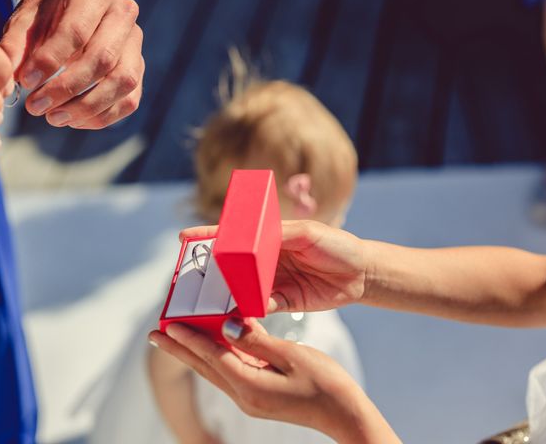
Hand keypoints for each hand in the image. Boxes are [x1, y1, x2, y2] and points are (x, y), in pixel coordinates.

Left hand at [0, 0, 143, 128]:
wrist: (74, 10)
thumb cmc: (49, 14)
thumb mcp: (26, 18)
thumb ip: (16, 44)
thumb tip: (14, 79)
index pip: (77, 32)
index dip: (50, 61)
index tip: (25, 83)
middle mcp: (124, 15)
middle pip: (103, 60)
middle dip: (67, 89)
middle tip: (36, 107)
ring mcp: (136, 46)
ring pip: (122, 84)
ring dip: (87, 108)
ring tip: (54, 118)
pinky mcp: (139, 71)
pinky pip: (129, 101)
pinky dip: (102, 117)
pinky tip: (74, 120)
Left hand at [149, 319, 399, 443]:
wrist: (344, 414)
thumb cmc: (325, 382)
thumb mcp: (291, 356)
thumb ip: (256, 341)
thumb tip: (227, 325)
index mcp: (250, 386)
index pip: (211, 356)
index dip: (188, 338)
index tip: (166, 325)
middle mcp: (244, 395)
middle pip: (204, 367)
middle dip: (179, 350)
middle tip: (154, 335)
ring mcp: (250, 399)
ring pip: (214, 371)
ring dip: (193, 354)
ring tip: (174, 339)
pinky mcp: (258, 397)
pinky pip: (230, 373)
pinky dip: (216, 358)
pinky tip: (213, 346)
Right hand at [180, 220, 366, 312]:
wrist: (361, 273)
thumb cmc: (335, 244)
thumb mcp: (307, 233)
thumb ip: (278, 236)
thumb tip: (249, 242)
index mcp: (268, 237)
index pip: (234, 234)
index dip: (208, 235)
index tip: (184, 238)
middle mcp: (265, 260)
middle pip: (232, 264)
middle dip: (212, 271)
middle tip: (191, 278)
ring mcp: (272, 281)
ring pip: (242, 288)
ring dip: (227, 294)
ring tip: (209, 300)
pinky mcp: (282, 302)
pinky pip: (259, 307)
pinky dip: (249, 310)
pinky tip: (240, 312)